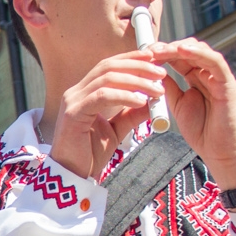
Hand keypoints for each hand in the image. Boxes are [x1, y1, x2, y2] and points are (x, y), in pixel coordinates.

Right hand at [47, 50, 162, 178]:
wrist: (73, 176)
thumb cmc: (90, 154)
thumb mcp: (117, 129)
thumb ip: (131, 113)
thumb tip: (152, 100)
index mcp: (84, 93)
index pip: (109, 66)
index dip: (132, 59)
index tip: (155, 61)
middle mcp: (76, 92)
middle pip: (108, 66)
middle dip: (138, 66)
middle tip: (162, 73)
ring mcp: (72, 101)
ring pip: (107, 78)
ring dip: (136, 81)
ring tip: (157, 89)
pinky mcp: (73, 114)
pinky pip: (102, 96)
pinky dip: (124, 95)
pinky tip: (141, 101)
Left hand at [149, 38, 235, 198]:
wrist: (220, 152)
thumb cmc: (201, 131)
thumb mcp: (177, 105)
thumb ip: (167, 88)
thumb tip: (151, 74)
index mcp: (196, 78)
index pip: (178, 58)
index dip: (160, 53)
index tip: (141, 54)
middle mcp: (209, 74)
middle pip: (188, 50)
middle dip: (167, 47)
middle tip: (148, 49)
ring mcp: (219, 77)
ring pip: (200, 52)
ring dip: (178, 48)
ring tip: (160, 49)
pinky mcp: (228, 83)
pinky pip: (215, 62)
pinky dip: (199, 53)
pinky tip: (182, 50)